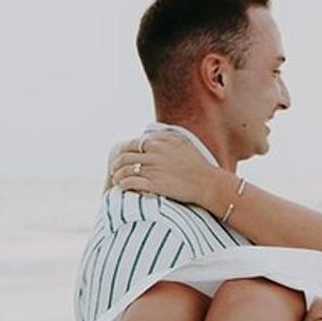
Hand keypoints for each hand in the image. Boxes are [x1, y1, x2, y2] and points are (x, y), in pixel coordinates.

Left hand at [110, 133, 227, 210]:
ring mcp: (153, 170)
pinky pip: (131, 183)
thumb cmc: (197, 164)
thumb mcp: (182, 142)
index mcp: (159, 143)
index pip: (132, 144)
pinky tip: (122, 187)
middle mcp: (154, 154)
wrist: (207, 183)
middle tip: (114, 169)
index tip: (121, 156)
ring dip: (117, 175)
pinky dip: (123, 184)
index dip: (124, 150)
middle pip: (125, 156)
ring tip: (116, 179)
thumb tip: (150, 134)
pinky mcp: (154, 185)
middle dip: (116, 163)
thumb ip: (164, 136)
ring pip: (126, 170)